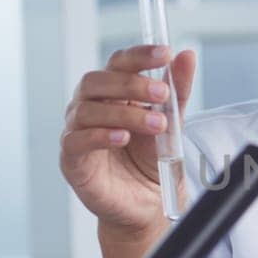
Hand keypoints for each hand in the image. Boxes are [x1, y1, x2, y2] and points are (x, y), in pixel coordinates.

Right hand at [60, 45, 195, 256]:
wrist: (147, 203)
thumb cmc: (151, 159)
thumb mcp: (170, 122)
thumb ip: (177, 91)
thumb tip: (186, 55)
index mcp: (111, 93)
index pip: (118, 63)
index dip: (139, 55)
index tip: (164, 53)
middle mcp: (88, 106)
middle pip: (97, 81)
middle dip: (131, 83)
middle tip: (162, 93)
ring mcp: (76, 131)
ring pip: (88, 110)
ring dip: (125, 113)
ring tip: (157, 124)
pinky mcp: (71, 160)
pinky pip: (76, 141)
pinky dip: (100, 136)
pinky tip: (123, 138)